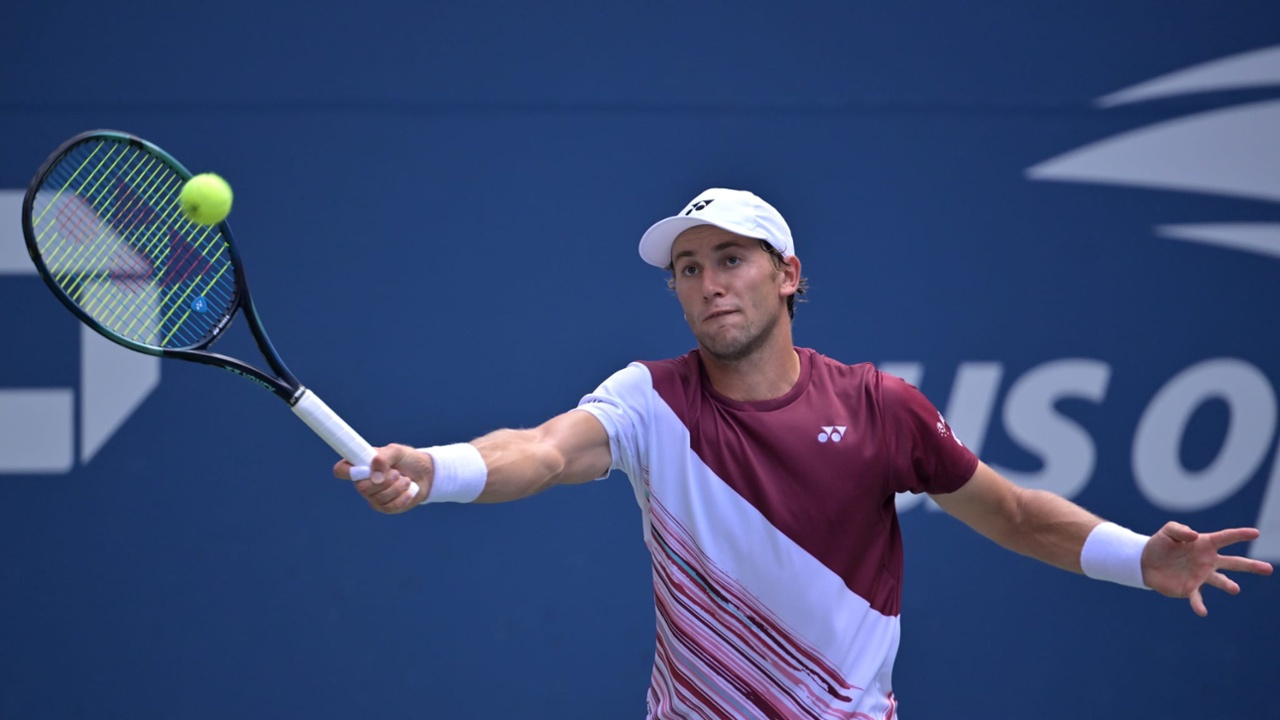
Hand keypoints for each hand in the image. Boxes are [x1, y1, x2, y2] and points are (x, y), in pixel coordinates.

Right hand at [333, 443, 431, 513]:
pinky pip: (389, 507)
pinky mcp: (385, 507)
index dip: (346, 471)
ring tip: (405, 479)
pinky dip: (403, 497)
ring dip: (397, 487)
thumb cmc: (408, 459)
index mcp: (361, 464)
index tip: (364, 469)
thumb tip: (374, 477)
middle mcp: (363, 482)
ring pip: (378, 498)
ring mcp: (373, 496)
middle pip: (361, 488)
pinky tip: (409, 490)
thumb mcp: (397, 452)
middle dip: (384, 481)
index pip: (341, 470)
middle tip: (396, 473)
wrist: (426, 473)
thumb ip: (383, 458)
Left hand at [1141, 522, 1273, 616]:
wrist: (1145, 562)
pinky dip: (1200, 605)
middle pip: (1233, 562)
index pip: (1226, 538)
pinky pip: (1197, 598)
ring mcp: (1201, 576)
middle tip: (1268, 569)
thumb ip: (1180, 530)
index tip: (1256, 533)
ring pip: (1220, 581)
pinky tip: (1202, 612)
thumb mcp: (1168, 532)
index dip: (1240, 535)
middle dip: (1251, 565)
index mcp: (1205, 544)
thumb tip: (1195, 536)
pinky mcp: (1190, 589)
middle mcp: (1208, 561)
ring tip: (1235, 589)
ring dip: (1228, 585)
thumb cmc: (1160, 544)